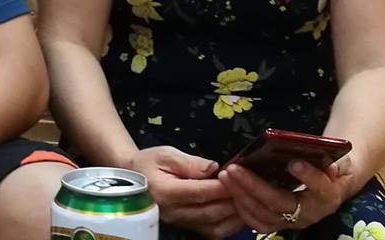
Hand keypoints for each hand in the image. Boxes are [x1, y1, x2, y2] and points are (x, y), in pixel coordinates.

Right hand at [127, 146, 242, 238]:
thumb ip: (189, 162)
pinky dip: (229, 224)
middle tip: (249, 187)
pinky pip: (212, 231)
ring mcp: (180, 223)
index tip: (238, 176)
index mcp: (165, 192)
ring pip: (213, 226)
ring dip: (234, 214)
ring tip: (247, 199)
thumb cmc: (151, 162)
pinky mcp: (187, 228)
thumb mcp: (166, 154)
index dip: (221, 186)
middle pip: (209, 211)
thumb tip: (214, 167)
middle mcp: (173, 212)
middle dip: (232, 200)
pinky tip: (238, 210)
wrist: (135, 177)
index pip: (199, 192)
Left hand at [218, 154, 354, 233]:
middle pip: (281, 202)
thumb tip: (331, 166)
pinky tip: (229, 190)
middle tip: (234, 168)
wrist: (332, 185)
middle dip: (254, 185)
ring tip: (226, 176)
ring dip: (242, 195)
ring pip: (265, 215)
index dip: (308, 176)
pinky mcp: (279, 224)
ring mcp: (293, 221)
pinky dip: (241, 208)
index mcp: (328, 195)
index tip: (293, 162)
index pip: (320, 188)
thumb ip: (334, 162)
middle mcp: (310, 213)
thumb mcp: (338, 161)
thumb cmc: (330, 168)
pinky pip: (258, 222)